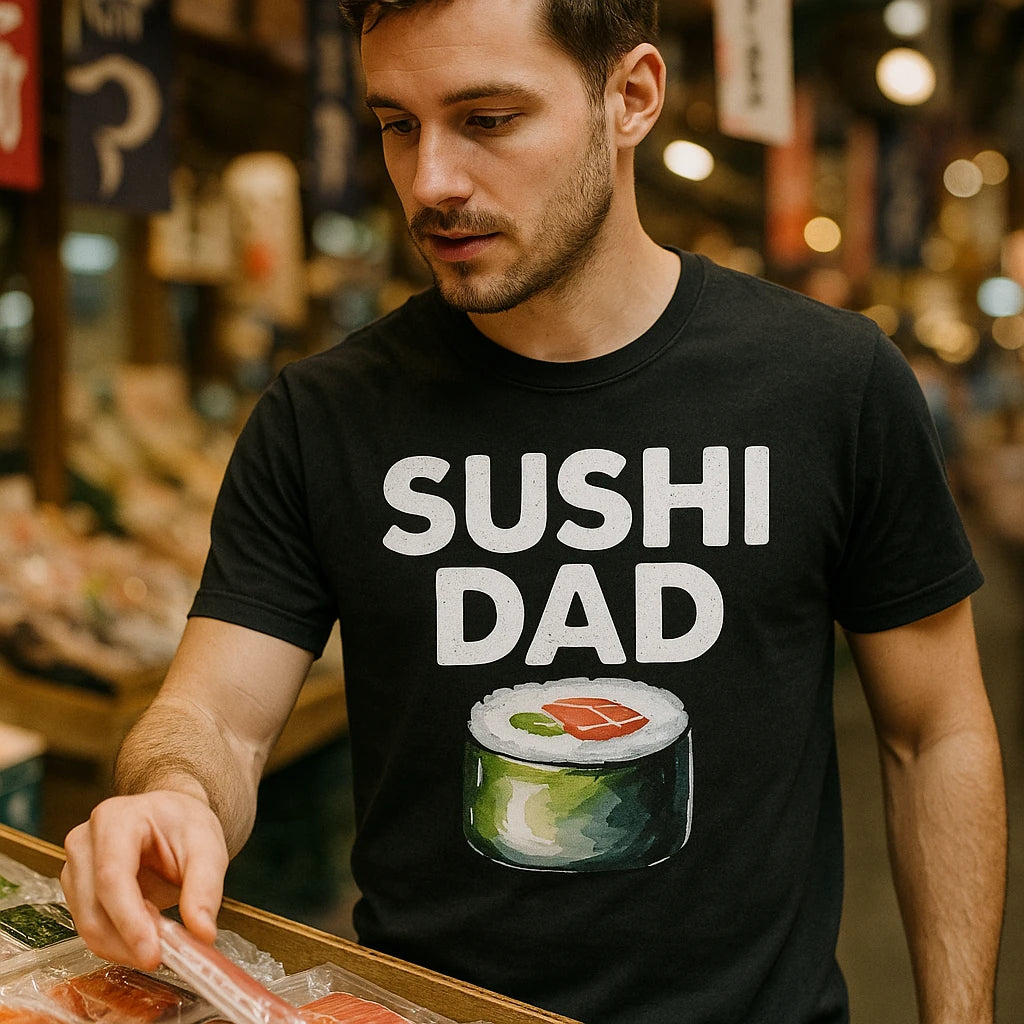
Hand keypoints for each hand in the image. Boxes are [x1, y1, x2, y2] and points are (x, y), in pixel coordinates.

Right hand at [60, 791, 228, 969]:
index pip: (112, 877)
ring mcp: (75, 867)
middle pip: (94, 907)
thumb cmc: (184, 824)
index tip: (153, 954)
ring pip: (88, 925)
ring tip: (161, 938)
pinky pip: (91, 929)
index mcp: (116, 819)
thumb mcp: (208, 846)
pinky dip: (119, 943)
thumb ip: (206, 887)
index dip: (129, 921)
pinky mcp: (76, 891)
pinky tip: (146, 935)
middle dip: (128, 941)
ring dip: (124, 946)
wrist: (169, 817)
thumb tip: (202, 932)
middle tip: (166, 955)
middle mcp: (84, 842)